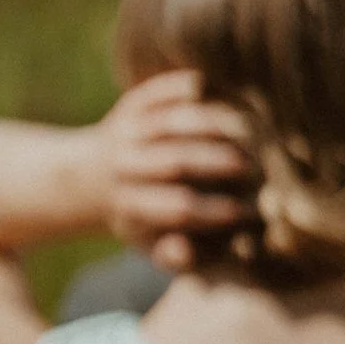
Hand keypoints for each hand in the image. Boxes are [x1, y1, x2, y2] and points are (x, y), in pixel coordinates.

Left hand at [98, 71, 260, 269]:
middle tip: (253, 168)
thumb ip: (172, 254)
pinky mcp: (130, 104)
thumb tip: (184, 251)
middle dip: (216, 164)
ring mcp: (124, 131)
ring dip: (213, 125)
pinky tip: (230, 96)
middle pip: (174, 162)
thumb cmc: (139, 218)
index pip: (176, 208)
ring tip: (252, 131)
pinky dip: (192, 89)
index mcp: (128, 204)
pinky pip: (162, 90)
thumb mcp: (147, 243)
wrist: (90, 177)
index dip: (215, 210)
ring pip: (170, 122)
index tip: (248, 212)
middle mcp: (122, 165)